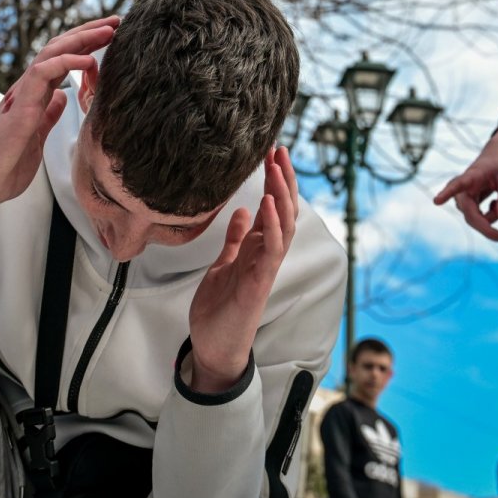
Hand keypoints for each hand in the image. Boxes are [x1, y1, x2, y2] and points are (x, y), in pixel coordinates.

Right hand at [0, 17, 118, 219]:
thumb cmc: (3, 164)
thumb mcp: (36, 136)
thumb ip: (48, 114)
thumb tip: (62, 98)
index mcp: (34, 95)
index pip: (62, 59)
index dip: (86, 45)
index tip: (111, 36)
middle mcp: (28, 89)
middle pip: (59, 48)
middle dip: (89, 33)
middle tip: (117, 21)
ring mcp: (22, 96)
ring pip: (51, 53)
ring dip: (81, 39)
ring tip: (107, 31)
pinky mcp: (19, 109)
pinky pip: (41, 74)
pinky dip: (65, 62)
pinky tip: (87, 60)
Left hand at [186, 147, 298, 392]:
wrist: (214, 347)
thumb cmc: (220, 309)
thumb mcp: (224, 265)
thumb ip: (236, 240)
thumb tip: (242, 212)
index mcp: (258, 248)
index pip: (273, 207)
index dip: (275, 181)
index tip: (272, 153)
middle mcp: (266, 255)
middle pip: (283, 210)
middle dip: (283, 180)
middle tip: (279, 149)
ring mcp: (265, 268)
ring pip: (282, 225)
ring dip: (280, 195)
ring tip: (276, 167)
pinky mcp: (258, 283)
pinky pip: (271, 250)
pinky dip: (271, 226)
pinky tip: (265, 203)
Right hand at [432, 128, 497, 244]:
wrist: (495, 158)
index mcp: (470, 177)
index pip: (457, 185)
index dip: (447, 193)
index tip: (437, 201)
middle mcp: (462, 190)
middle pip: (470, 216)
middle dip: (487, 229)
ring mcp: (462, 200)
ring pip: (476, 220)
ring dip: (492, 218)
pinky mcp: (466, 206)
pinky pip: (480, 220)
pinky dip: (491, 216)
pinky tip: (493, 203)